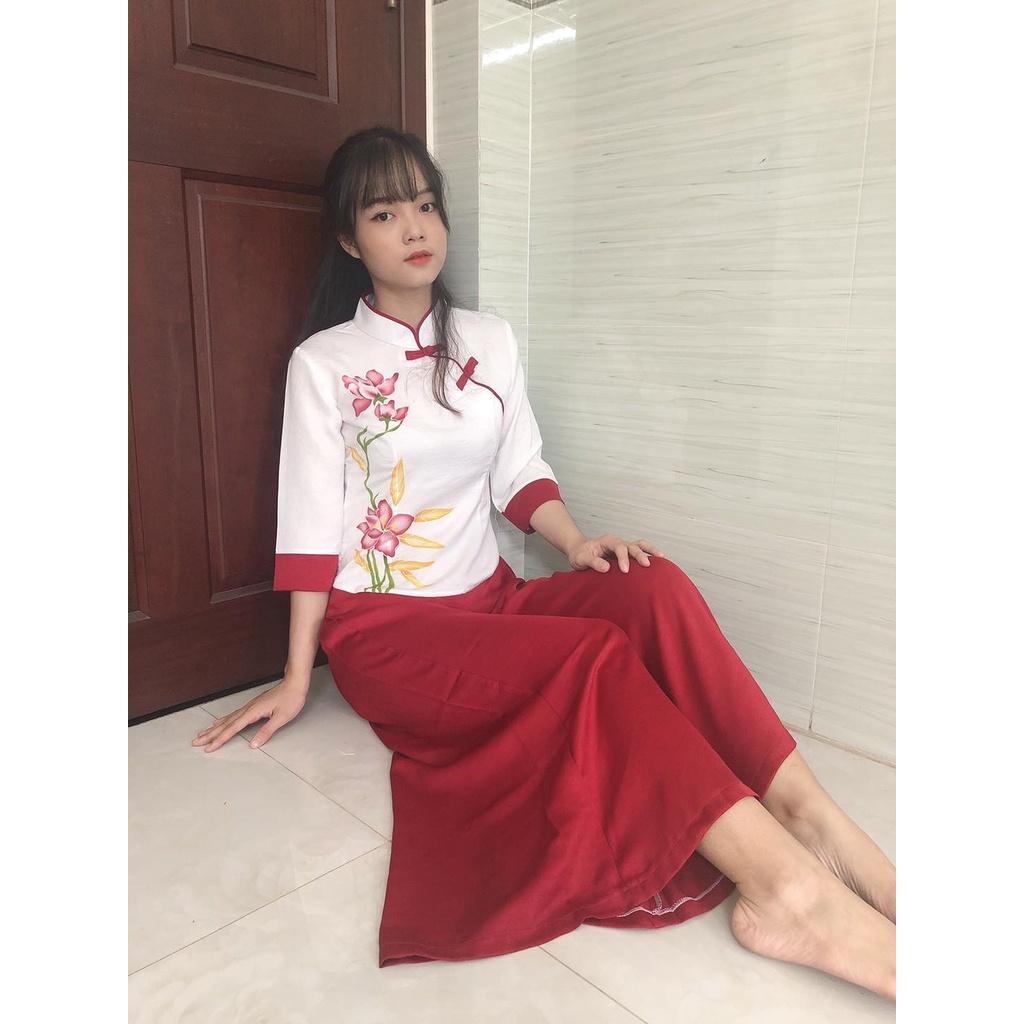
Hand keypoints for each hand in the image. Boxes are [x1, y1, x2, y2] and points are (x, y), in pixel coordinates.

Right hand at [191, 678, 307, 752]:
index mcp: (253, 712)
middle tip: (196, 742)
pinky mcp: (252, 706)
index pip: (233, 729)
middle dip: (210, 734)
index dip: (220, 739)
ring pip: (227, 719)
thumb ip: (267, 731)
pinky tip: (219, 722)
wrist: (295, 683)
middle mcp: (248, 709)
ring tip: (202, 734)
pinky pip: (233, 715)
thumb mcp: (282, 717)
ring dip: (214, 728)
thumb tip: (253, 744)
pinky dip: (223, 720)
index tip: (208, 748)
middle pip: (225, 724)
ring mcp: (249, 706)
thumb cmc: (291, 699)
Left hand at [567, 534, 665, 573]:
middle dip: (640, 554)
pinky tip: (659, 561)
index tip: (625, 570)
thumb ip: (592, 562)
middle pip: (632, 545)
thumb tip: (606, 568)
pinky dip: (650, 553)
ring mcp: (623, 546)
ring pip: (640, 544)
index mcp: (607, 541)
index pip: (618, 547)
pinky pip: (640, 550)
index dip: (623, 558)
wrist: (580, 551)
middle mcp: (617, 542)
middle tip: (646, 565)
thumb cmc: (580, 555)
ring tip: (662, 557)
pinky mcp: (626, 553)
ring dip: (650, 550)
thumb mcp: (580, 559)